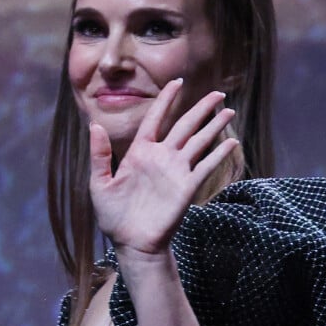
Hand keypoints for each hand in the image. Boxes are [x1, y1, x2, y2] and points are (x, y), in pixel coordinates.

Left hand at [89, 78, 238, 254]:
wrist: (131, 243)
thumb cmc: (113, 215)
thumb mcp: (99, 183)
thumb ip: (99, 155)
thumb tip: (94, 124)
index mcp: (140, 151)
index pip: (156, 118)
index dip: (166, 99)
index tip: (177, 82)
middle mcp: (161, 157)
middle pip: (185, 125)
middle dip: (201, 108)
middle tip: (218, 92)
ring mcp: (176, 171)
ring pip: (199, 141)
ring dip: (214, 126)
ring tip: (229, 110)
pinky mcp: (187, 187)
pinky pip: (205, 166)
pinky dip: (219, 154)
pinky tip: (231, 142)